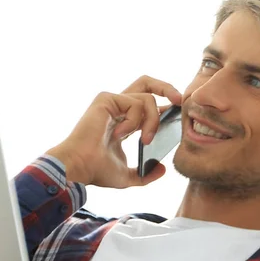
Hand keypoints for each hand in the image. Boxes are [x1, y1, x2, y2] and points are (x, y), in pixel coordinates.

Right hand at [46, 76, 181, 187]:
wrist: (79, 168)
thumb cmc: (96, 171)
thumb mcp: (127, 176)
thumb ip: (145, 174)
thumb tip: (162, 169)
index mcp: (123, 121)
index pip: (148, 105)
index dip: (165, 107)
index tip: (177, 119)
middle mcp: (118, 108)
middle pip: (147, 84)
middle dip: (166, 87)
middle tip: (179, 102)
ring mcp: (112, 101)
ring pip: (148, 98)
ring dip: (153, 120)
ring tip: (146, 140)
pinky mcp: (107, 99)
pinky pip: (136, 103)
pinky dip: (136, 121)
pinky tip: (122, 134)